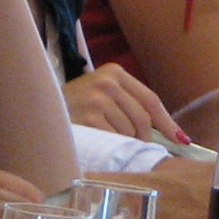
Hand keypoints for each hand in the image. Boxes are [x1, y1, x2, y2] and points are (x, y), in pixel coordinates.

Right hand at [65, 62, 186, 143]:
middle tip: (133, 145)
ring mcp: (96, 98)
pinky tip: (96, 139)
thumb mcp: (102, 94)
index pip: (150, 99)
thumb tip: (170, 132)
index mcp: (114, 72)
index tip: (180, 138)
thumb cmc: (74, 105)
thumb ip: (130, 103)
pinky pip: (112, 138)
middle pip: (142, 118)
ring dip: (122, 141)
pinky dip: (109, 145)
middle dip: (142, 137)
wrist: (38, 108)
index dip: (167, 122)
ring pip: (128, 131)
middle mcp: (106, 82)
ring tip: (104, 136)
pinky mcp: (88, 116)